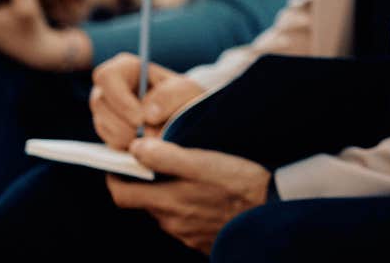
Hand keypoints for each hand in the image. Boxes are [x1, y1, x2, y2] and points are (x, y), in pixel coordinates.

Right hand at [90, 53, 204, 150]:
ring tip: (150, 138)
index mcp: (126, 68)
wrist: (186, 116)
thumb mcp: (186, 90)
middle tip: (146, 136)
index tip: (140, 119)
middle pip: (99, 102)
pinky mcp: (108, 129)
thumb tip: (147, 115)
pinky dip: (126, 145)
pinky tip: (144, 142)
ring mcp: (105, 109)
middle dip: (122, 123)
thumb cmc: (183, 96)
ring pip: (102, 124)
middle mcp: (110, 87)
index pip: (107, 76)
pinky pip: (108, 140)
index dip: (120, 99)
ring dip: (125, 136)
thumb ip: (170, 96)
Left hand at [107, 139, 269, 253]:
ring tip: (192, 178)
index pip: (122, 195)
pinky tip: (210, 197)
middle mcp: (172, 223)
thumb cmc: (240, 185)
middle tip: (161, 164)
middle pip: (146, 203)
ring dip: (172, 196)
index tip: (118, 165)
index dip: (115, 179)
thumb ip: (166, 155)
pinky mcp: (205, 241)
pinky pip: (187, 224)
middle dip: (148, 185)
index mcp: (166, 202)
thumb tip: (135, 148)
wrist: (273, 213)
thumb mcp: (203, 162)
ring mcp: (188, 235)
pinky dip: (190, 209)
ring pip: (168, 213)